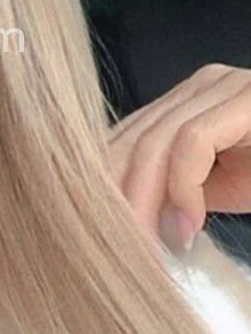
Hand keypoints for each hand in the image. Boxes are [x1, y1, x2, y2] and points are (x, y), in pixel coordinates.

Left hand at [108, 64, 250, 255]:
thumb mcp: (218, 186)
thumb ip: (174, 192)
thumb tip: (126, 219)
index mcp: (183, 102)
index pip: (123, 138)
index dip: (102, 184)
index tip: (96, 233)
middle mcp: (197, 85)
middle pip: (131, 139)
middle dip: (115, 196)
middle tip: (114, 248)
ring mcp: (221, 85)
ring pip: (155, 141)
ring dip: (142, 199)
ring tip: (145, 245)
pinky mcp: (245, 98)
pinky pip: (192, 142)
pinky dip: (181, 187)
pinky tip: (185, 227)